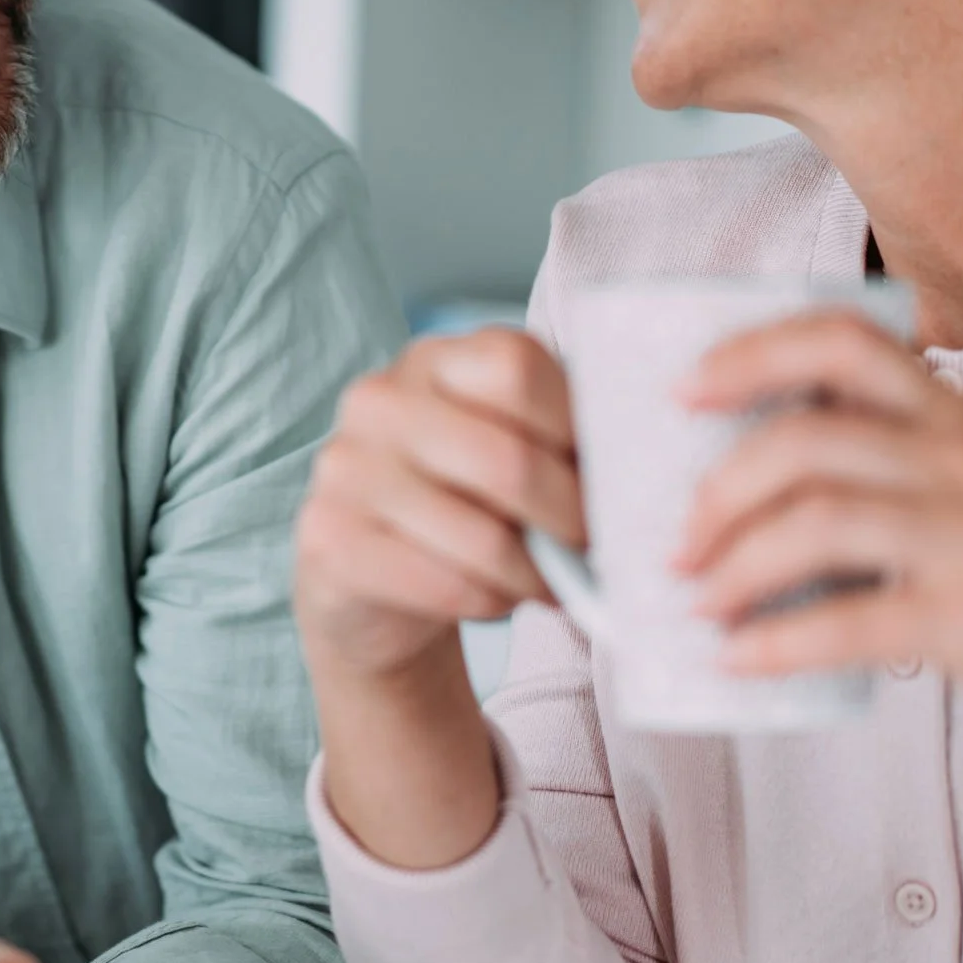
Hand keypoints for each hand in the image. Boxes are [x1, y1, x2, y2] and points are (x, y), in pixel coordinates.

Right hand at [294, 328, 585, 681]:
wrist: (371, 580)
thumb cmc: (465, 505)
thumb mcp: (508, 449)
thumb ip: (561, 441)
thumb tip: (634, 473)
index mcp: (434, 359)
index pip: (518, 369)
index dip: (576, 429)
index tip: (605, 475)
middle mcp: (378, 400)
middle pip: (508, 459)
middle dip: (570, 520)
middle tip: (594, 550)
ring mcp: (345, 467)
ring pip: (481, 537)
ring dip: (535, 577)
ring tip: (551, 586)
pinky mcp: (328, 537)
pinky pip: (442, 584)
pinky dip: (489, 603)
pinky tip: (494, 599)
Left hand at [678, 311, 962, 768]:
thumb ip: (912, 465)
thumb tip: (774, 473)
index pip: (848, 340)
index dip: (751, 352)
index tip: (683, 388)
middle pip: (806, 439)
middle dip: (718, 489)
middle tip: (677, 541)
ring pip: (814, 522)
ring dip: (732, 564)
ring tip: (696, 601)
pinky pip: (849, 622)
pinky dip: (776, 643)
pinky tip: (736, 661)